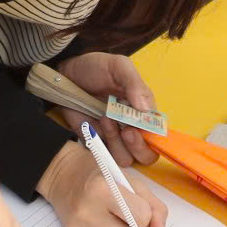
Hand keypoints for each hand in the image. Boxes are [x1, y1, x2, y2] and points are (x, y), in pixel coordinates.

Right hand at [37, 134, 166, 226]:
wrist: (64, 176)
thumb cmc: (102, 175)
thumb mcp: (132, 181)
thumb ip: (154, 207)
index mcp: (103, 189)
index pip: (141, 217)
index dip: (146, 215)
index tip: (140, 207)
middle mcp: (88, 211)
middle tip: (132, 218)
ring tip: (116, 219)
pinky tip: (103, 224)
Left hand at [54, 51, 158, 165]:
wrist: (67, 73)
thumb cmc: (96, 68)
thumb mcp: (119, 67)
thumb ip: (135, 84)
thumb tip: (147, 110)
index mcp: (144, 112)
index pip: (158, 135)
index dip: (154, 139)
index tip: (141, 129)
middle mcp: (132, 128)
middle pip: (146, 155)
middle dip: (138, 148)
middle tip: (127, 131)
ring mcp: (114, 138)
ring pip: (125, 159)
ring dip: (117, 143)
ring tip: (106, 119)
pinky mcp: (95, 143)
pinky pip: (102, 157)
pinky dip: (99, 144)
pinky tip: (93, 124)